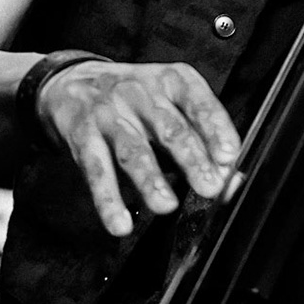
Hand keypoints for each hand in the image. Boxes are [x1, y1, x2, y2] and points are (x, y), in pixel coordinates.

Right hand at [35, 59, 240, 235]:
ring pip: (133, 150)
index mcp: (172, 81)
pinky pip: (96, 170)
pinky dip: (108, 200)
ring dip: (151, 180)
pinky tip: (119, 222)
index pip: (199, 104)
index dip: (216, 130)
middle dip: (192, 160)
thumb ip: (203, 139)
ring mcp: (110, 113)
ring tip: (166, 205)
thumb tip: (233, 180)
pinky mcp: (82, 136)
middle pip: (170, 129)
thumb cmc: (136, 100)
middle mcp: (142, 93)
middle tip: (209, 187)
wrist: (71, 82)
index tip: (228, 156)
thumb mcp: (172, 105)